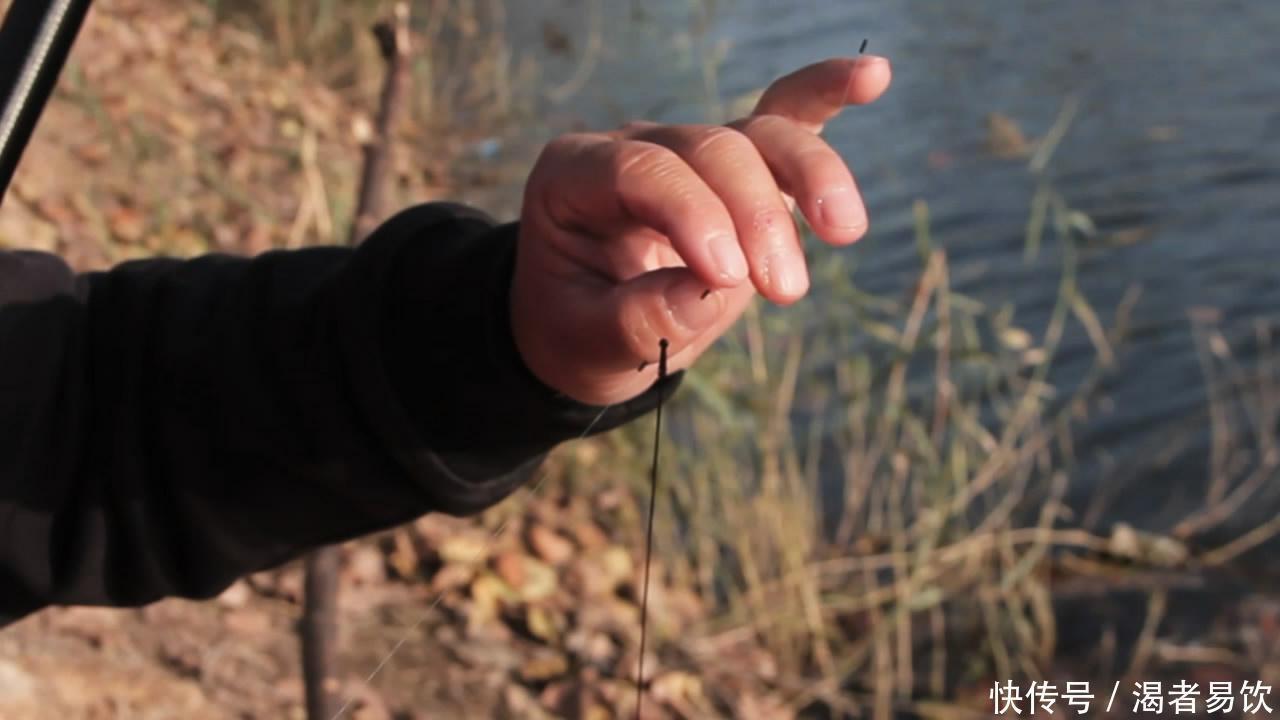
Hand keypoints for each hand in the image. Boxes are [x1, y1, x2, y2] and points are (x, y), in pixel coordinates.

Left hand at [510, 55, 892, 405]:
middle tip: (786, 292)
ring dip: (809, 177)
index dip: (694, 214)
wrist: (590, 330)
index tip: (730, 277)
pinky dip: (828, 94)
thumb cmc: (578, 330)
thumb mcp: (588, 342)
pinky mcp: (740, 165)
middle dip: (756, 215)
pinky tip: (873, 77)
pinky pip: (786, 116)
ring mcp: (690, 148)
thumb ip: (639, 318)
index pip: (643, 170)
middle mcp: (636, 146)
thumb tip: (707, 292)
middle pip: (711, 148)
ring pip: (760, 132)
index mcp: (575, 176)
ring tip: (845, 231)